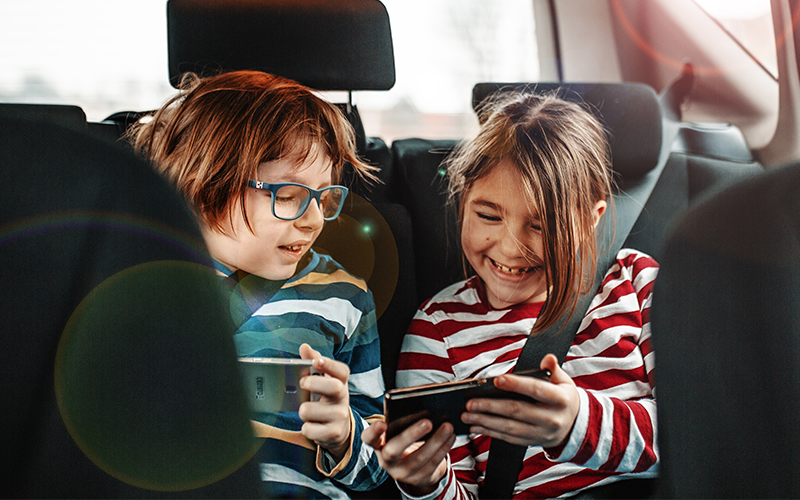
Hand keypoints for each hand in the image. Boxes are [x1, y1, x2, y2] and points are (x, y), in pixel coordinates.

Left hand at [298, 343, 350, 460]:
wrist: (337, 429)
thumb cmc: (325, 400)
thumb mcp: (322, 381)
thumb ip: (313, 362)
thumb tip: (305, 347)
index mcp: (340, 382)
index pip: (341, 371)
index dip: (329, 365)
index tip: (317, 361)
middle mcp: (343, 398)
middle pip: (333, 387)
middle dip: (314, 384)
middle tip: (302, 383)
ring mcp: (340, 416)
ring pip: (311, 410)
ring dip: (303, 410)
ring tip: (307, 411)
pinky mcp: (333, 433)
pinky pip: (309, 429)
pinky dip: (305, 427)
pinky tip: (311, 425)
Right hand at [362, 419, 454, 495]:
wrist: (416, 466)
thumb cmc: (406, 440)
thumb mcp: (400, 431)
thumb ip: (404, 418)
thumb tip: (423, 398)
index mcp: (379, 444)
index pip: (369, 439)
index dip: (373, 432)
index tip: (382, 423)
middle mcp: (386, 460)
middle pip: (394, 450)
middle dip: (410, 436)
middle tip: (427, 422)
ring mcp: (402, 473)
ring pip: (418, 459)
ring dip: (436, 441)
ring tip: (447, 426)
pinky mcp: (419, 479)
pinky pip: (432, 465)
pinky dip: (443, 449)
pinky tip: (451, 437)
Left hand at [461, 354, 579, 447]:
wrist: (574, 425)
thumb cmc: (563, 397)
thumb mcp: (564, 381)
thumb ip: (553, 369)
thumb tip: (548, 358)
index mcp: (560, 400)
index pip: (536, 390)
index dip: (516, 384)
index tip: (496, 380)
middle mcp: (552, 419)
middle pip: (517, 411)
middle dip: (491, 407)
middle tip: (470, 403)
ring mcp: (541, 433)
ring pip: (510, 428)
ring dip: (485, 422)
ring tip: (466, 416)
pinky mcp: (532, 442)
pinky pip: (508, 438)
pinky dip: (490, 432)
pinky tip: (476, 426)